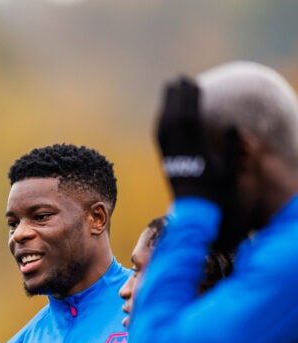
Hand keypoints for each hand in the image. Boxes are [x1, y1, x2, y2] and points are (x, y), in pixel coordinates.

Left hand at [156, 76, 239, 203]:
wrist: (195, 214)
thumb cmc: (216, 193)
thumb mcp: (229, 170)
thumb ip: (231, 148)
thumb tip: (233, 126)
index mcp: (194, 151)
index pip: (190, 119)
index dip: (190, 99)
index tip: (193, 82)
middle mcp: (178, 152)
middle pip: (173, 119)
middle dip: (176, 97)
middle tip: (178, 79)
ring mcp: (169, 157)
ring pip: (163, 126)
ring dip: (166, 106)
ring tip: (169, 89)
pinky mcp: (165, 162)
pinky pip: (159, 137)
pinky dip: (161, 121)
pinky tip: (163, 114)